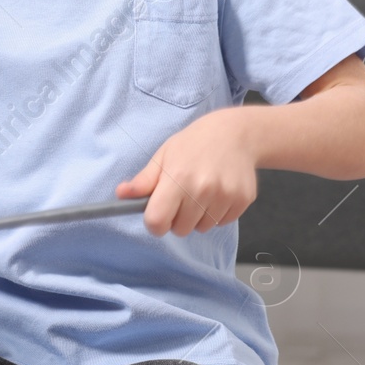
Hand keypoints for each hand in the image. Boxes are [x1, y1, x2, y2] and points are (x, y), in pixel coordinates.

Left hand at [116, 108, 257, 236]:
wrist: (235, 134)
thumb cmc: (194, 144)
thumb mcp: (164, 156)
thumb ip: (144, 180)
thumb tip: (121, 194)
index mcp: (178, 177)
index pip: (157, 221)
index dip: (154, 222)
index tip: (157, 214)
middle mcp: (202, 188)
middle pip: (180, 230)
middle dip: (177, 218)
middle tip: (182, 197)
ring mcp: (225, 195)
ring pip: (202, 228)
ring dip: (198, 217)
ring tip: (201, 191)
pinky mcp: (242, 200)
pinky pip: (222, 222)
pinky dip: (217, 213)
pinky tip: (217, 192)